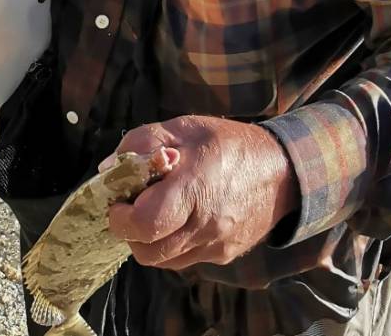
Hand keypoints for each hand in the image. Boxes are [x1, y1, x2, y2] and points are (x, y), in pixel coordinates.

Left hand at [105, 115, 297, 269]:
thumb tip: (108, 168)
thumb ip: (141, 144)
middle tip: (133, 208)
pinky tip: (181, 219)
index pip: (144, 223)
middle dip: (130, 233)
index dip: (120, 217)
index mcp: (193, 189)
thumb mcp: (183, 129)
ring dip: (150, 241)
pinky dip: (173, 244)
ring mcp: (216, 245)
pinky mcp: (223, 255)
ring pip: (164, 261)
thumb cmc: (227, 143)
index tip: (118, 200)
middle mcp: (205, 225)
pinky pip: (185, 259)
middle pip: (147, 252)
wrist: (281, 170)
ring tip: (157, 211)